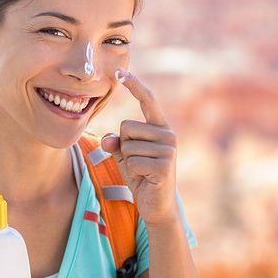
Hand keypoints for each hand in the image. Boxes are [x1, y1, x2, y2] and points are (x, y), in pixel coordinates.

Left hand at [100, 70, 178, 225]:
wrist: (156, 205)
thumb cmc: (141, 175)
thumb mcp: (125, 156)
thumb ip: (115, 143)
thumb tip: (108, 141)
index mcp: (160, 127)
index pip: (148, 101)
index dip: (135, 86)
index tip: (120, 72)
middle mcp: (168, 134)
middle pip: (126, 127)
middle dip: (123, 146)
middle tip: (137, 162)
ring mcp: (168, 149)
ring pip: (127, 145)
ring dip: (128, 161)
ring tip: (142, 171)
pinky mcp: (164, 165)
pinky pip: (132, 161)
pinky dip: (132, 172)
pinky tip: (145, 179)